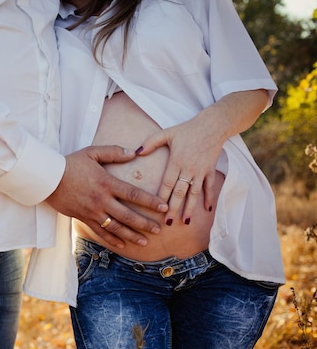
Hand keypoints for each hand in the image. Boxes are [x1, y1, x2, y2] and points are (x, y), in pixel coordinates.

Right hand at [45, 145, 167, 248]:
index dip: (150, 202)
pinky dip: (112, 239)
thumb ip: (114, 152)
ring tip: (145, 242)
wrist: (47, 178)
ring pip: (115, 227)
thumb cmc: (71, 163)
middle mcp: (101, 200)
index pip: (133, 194)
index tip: (163, 207)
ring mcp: (92, 211)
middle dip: (145, 223)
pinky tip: (123, 245)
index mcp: (106, 183)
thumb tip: (134, 152)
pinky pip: (100, 231)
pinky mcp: (83, 218)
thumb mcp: (92, 152)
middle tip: (158, 229)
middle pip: (127, 215)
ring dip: (132, 235)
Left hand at [135, 90, 268, 225]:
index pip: (167, 183)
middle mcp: (188, 168)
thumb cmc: (187, 129)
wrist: (212, 125)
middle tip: (167, 223)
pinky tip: (207, 209)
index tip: (156, 210)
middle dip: (174, 208)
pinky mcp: (210, 170)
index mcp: (176, 161)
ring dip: (190, 207)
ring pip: (194, 193)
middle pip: (180, 192)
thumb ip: (150, 143)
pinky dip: (209, 197)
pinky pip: (209, 186)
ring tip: (185, 221)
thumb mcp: (167, 133)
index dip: (162, 197)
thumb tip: (136, 152)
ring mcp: (200, 171)